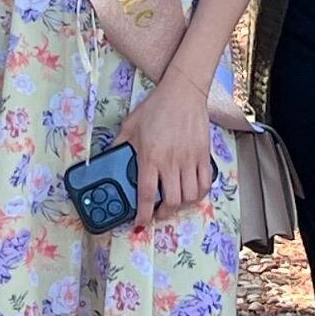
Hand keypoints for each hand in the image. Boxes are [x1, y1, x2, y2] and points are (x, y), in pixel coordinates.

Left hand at [124, 78, 217, 227]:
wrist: (183, 93)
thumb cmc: (155, 108)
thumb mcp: (130, 125)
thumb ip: (119, 144)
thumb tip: (109, 157)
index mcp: (150, 156)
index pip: (147, 194)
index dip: (144, 213)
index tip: (140, 222)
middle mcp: (171, 162)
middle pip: (172, 201)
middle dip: (163, 214)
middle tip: (158, 213)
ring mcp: (189, 159)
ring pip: (190, 196)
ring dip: (181, 206)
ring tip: (174, 204)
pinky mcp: (203, 155)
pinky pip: (205, 183)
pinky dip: (199, 194)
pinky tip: (192, 193)